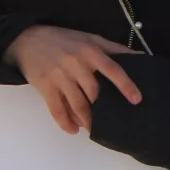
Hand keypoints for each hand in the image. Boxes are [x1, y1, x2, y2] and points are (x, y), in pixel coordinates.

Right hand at [4, 25, 141, 134]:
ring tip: (93, 128)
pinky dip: (65, 123)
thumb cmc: (66, 40)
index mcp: (91, 52)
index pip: (113, 69)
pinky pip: (56, 109)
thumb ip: (115, 49)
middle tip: (112, 120)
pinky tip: (73, 130)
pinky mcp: (44, 86)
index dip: (126, 85)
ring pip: (77, 104)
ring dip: (86, 120)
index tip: (136, 100)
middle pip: (94, 92)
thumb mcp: (91, 38)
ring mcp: (59, 76)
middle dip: (103, 109)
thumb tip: (141, 57)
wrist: (28, 39)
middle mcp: (76, 64)